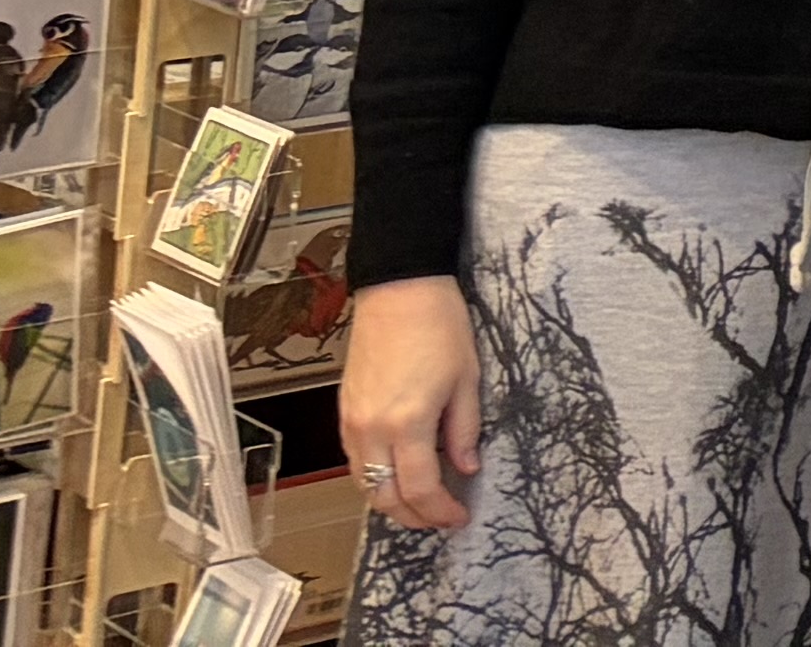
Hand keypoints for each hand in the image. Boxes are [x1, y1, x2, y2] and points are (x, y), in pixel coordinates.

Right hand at [342, 277, 483, 535]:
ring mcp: (352, 424)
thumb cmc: (440, 327)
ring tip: (422, 504)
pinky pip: (355, 463)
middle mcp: (372, 431)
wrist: (399, 290)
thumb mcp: (467, 378)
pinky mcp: (344, 414)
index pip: (420, 489)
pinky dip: (374, 480)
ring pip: (364, 486)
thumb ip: (464, 430)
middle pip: (385, 498)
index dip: (440, 512)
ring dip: (391, 503)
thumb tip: (466, 469)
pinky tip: (397, 476)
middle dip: (414, 517)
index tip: (459, 518)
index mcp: (407, 423)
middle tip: (440, 519)